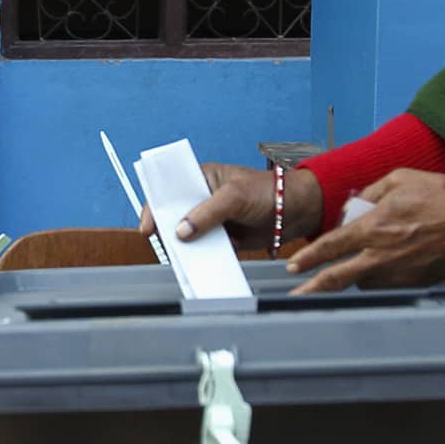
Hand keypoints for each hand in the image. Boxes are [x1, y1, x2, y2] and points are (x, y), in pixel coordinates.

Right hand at [145, 160, 324, 255]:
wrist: (295, 211)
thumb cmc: (267, 191)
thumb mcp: (234, 196)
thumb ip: (207, 212)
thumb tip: (182, 231)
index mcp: (201, 178)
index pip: (168, 191)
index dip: (155, 207)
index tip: (149, 227)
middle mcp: (203, 198)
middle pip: (175, 216)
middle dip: (168, 230)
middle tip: (165, 245)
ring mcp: (212, 220)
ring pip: (189, 236)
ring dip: (185, 247)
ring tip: (183, 259)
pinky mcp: (223, 238)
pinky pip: (206, 250)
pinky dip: (202, 258)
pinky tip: (201, 265)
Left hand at [285, 169, 444, 294]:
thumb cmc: (439, 195)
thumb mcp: (399, 178)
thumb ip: (370, 192)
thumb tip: (354, 206)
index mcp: (373, 228)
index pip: (330, 247)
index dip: (308, 258)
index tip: (293, 266)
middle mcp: (381, 256)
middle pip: (338, 277)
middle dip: (314, 287)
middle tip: (297, 294)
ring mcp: (398, 273)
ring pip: (363, 282)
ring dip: (354, 276)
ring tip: (356, 266)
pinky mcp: (415, 283)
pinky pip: (388, 284)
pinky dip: (380, 277)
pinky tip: (385, 266)